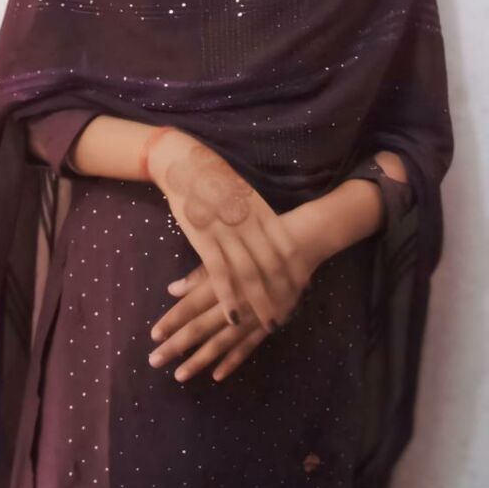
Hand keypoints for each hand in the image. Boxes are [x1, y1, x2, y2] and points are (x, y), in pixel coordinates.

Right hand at [147, 131, 318, 333]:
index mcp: (262, 212)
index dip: (296, 272)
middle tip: (289, 316)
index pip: (287, 248)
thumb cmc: (216, 179)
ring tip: (269, 324)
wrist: (185, 163)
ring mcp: (227, 232)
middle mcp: (249, 224)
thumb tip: (275, 238)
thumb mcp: (245, 194)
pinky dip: (228, 297)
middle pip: (272, 266)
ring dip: (260, 303)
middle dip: (283, 294)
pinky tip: (234, 317)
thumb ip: (259, 217)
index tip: (303, 291)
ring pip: (249, 274)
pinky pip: (220, 274)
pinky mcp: (203, 239)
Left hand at [147, 207, 324, 380]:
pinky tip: (217, 375)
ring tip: (179, 375)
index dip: (171, 321)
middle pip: (201, 328)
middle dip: (177, 345)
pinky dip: (233, 361)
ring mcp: (253, 316)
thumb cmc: (255, 244)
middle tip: (155, 361)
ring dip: (200, 360)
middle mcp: (236, 302)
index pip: (191, 306)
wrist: (298, 246)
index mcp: (222, 282)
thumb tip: (171, 289)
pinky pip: (249, 347)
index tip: (153, 336)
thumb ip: (200, 274)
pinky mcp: (269, 324)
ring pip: (222, 343)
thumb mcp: (226, 251)